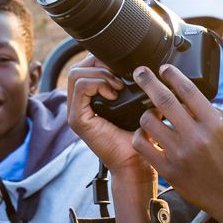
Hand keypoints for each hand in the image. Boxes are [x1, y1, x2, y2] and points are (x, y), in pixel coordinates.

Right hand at [67, 54, 153, 183]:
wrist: (136, 162)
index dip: (102, 61)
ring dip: (100, 75)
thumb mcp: (138, 104)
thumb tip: (147, 69)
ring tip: (117, 87)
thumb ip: (136, 86)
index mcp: (91, 99)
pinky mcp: (77, 119)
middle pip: (79, 67)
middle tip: (119, 77)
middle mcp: (80, 104)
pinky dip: (98, 84)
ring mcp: (75, 112)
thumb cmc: (138, 137)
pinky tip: (113, 94)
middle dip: (100, 64)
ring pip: (76, 74)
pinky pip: (80, 87)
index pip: (87, 67)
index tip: (121, 69)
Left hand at [131, 64, 222, 222]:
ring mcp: (181, 154)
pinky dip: (140, 136)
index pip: (188, 90)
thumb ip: (216, 110)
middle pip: (164, 100)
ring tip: (150, 113)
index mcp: (215, 123)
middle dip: (148, 81)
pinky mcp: (169, 170)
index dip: (173, 75)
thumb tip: (194, 97)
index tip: (164, 69)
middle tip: (139, 72)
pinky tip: (145, 134)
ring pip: (149, 122)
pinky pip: (143, 146)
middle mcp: (197, 137)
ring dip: (145, 113)